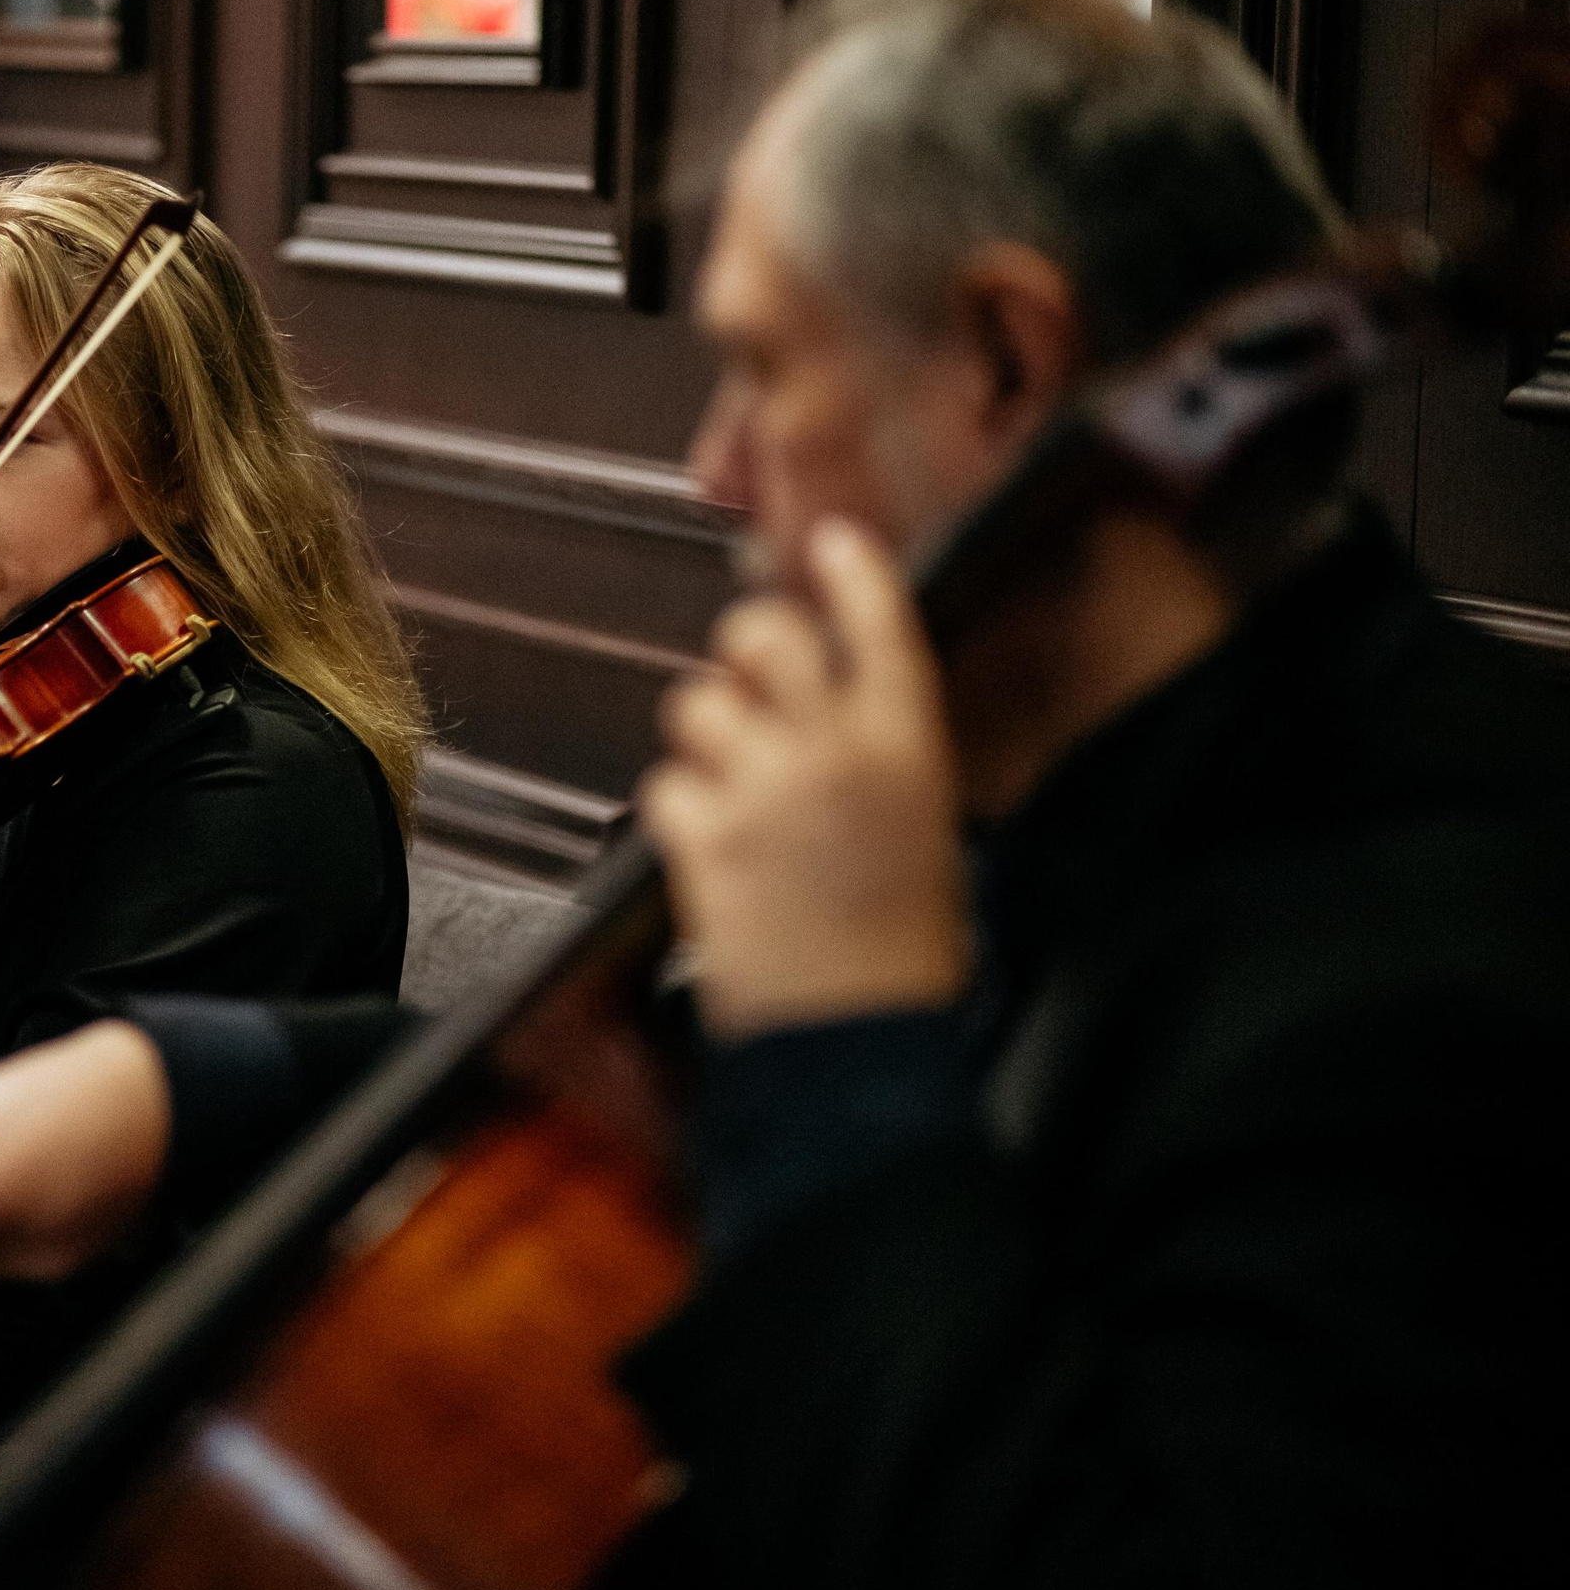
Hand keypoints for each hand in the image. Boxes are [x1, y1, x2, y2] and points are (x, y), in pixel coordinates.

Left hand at [639, 517, 970, 1039]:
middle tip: (748, 689)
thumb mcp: (924, 830)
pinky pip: (664, 784)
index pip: (879, 622)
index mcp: (908, 747)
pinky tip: (708, 848)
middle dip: (743, 652)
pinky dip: (677, 811)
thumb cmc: (899, 951)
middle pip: (762, 635)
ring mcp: (765, 791)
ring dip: (702, 740)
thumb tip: (826, 703)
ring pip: (697, 705)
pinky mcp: (705, 839)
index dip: (848, 572)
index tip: (828, 546)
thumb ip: (879, 753)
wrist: (857, 1043)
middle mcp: (835, 753)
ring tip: (730, 792)